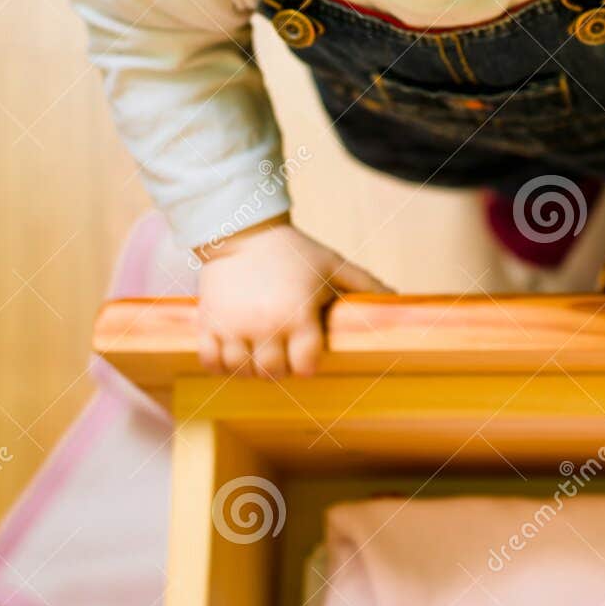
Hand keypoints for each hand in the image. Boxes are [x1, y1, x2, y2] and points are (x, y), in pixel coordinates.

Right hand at [193, 214, 385, 377]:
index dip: (309, 364)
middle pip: (273, 373)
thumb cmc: (293, 251)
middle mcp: (265, 325)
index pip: (306, 365)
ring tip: (259, 351)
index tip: (308, 355)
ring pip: (241, 371)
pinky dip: (220, 363)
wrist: (243, 232)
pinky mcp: (208, 324)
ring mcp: (233, 327)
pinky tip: (233, 350)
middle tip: (283, 352)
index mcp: (298, 314)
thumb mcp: (332, 264)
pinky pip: (210, 362)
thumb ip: (364, 284)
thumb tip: (396, 298)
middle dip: (281, 368)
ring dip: (252, 367)